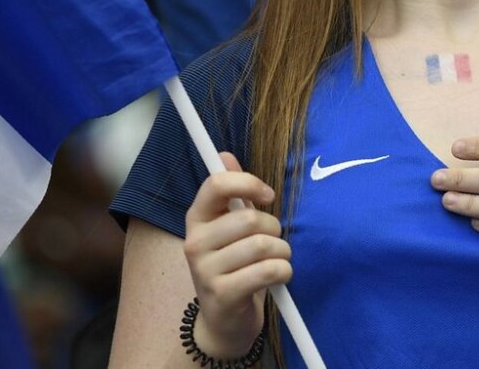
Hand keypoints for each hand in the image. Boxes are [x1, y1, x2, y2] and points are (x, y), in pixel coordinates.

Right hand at [184, 152, 292, 356]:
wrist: (224, 322)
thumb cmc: (234, 266)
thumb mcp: (230, 227)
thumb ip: (231, 192)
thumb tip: (225, 155)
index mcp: (197, 218)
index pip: (217, 185)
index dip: (249, 183)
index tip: (268, 196)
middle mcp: (195, 241)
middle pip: (249, 218)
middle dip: (274, 228)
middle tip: (274, 241)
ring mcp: (205, 269)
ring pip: (262, 245)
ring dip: (282, 252)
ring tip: (277, 260)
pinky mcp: (222, 294)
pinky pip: (267, 271)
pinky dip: (283, 271)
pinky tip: (279, 276)